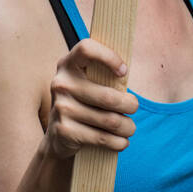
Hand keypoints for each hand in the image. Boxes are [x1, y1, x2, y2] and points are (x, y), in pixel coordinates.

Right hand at [44, 38, 137, 161]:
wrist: (58, 137)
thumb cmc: (84, 103)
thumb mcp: (89, 83)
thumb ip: (104, 74)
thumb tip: (127, 72)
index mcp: (68, 64)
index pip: (87, 48)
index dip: (109, 57)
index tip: (124, 72)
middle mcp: (61, 84)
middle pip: (108, 96)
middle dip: (130, 105)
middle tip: (134, 108)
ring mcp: (61, 108)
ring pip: (109, 120)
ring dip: (128, 127)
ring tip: (130, 128)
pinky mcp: (64, 131)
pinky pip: (102, 138)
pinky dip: (118, 142)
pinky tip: (122, 141)